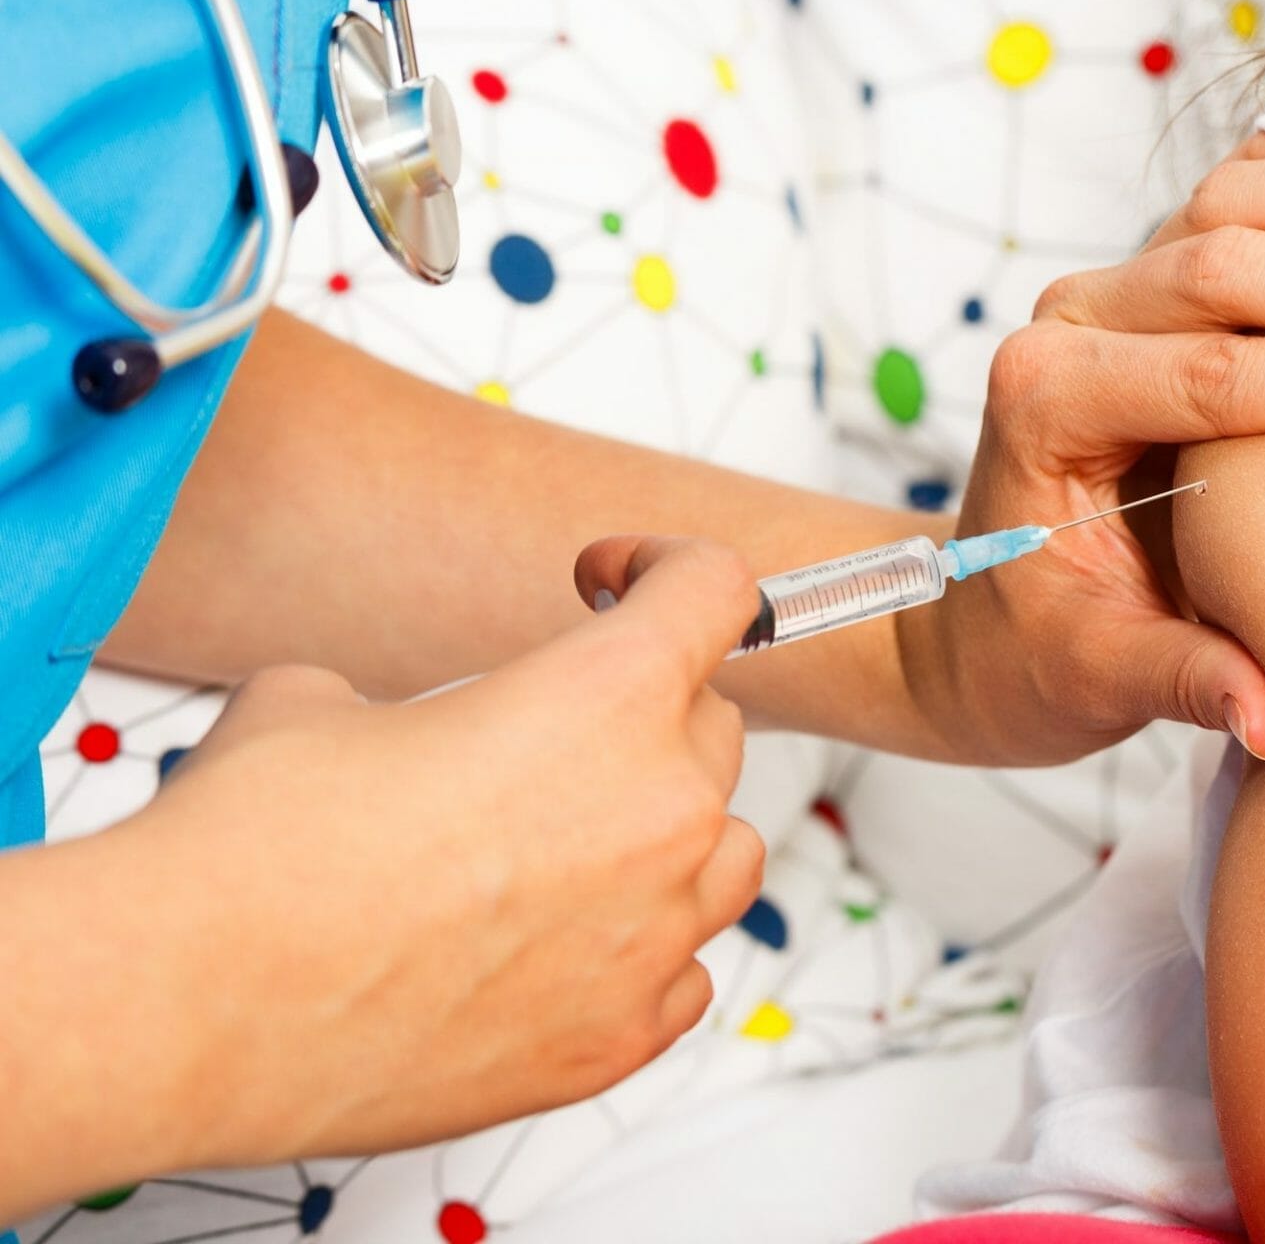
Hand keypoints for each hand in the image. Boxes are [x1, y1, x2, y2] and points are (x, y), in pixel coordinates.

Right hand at [122, 538, 763, 1171]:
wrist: (194, 1006)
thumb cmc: (256, 850)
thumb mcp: (326, 699)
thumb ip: (425, 703)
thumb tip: (409, 734)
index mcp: (610, 698)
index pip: (716, 589)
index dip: (665, 568)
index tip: (617, 584)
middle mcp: (662, 812)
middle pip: (715, 728)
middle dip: (648, 713)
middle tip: (558, 734)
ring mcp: (654, 935)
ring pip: (727, 853)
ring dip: (669, 834)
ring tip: (572, 843)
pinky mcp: (620, 1038)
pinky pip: (684, 972)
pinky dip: (640, 949)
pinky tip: (560, 945)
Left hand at [903, 135, 1264, 763]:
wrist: (983, 618)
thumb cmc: (1035, 651)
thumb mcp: (1095, 678)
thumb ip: (1181, 683)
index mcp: (1044, 403)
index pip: (1206, 372)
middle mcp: (1067, 323)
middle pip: (1227, 264)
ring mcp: (1111, 290)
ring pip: (1238, 203)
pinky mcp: (1152, 282)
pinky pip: (1243, 200)